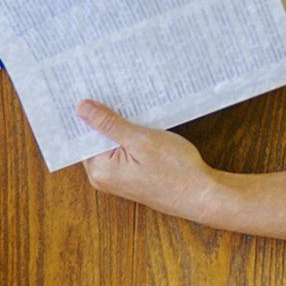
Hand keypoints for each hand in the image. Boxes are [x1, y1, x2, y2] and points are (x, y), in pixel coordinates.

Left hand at [78, 103, 225, 225]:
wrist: (204, 196)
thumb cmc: (176, 171)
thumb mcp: (141, 140)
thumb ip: (109, 124)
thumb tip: (81, 108)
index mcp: (100, 171)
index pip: (82, 136)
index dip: (85, 113)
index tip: (85, 90)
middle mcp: (103, 177)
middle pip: (94, 139)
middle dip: (101, 117)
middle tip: (105, 89)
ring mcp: (118, 178)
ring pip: (110, 143)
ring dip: (117, 125)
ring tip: (123, 101)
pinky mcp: (131, 176)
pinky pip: (122, 151)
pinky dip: (128, 136)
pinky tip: (137, 121)